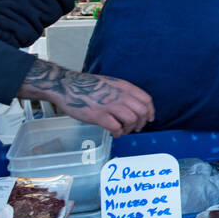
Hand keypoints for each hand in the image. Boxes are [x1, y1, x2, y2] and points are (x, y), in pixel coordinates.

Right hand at [16, 59, 154, 135]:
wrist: (68, 86)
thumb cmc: (88, 87)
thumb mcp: (111, 84)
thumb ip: (124, 93)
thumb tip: (134, 107)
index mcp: (124, 87)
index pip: (146, 100)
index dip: (150, 111)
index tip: (149, 119)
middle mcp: (120, 95)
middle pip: (142, 112)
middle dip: (141, 123)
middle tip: (136, 128)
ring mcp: (109, 105)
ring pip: (131, 120)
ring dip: (129, 129)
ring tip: (123, 131)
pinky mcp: (99, 115)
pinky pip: (116, 128)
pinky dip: (118, 133)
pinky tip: (114, 133)